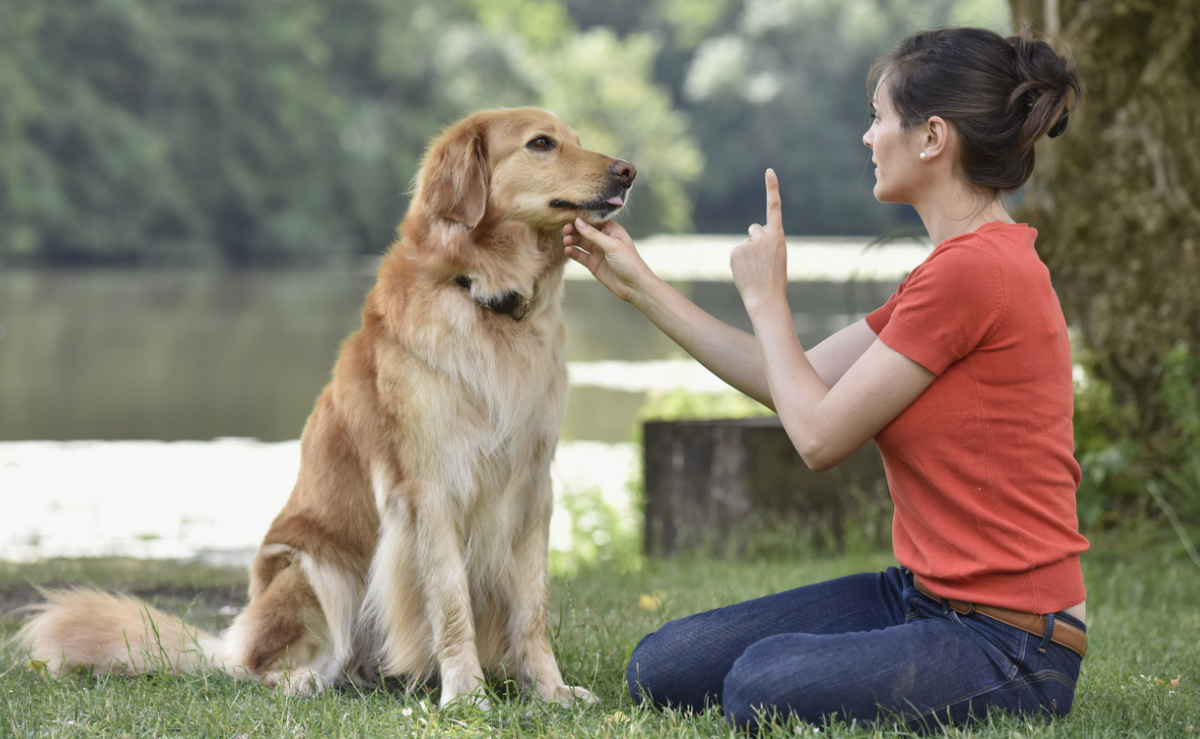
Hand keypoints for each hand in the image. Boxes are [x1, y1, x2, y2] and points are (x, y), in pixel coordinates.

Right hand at [563, 218, 651, 303]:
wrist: (634, 286)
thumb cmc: (629, 262)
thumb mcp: (612, 245)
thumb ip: (594, 234)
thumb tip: (578, 221)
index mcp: (612, 230)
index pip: (594, 219)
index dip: (582, 217)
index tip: (570, 215)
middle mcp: (604, 239)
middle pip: (585, 230)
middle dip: (574, 228)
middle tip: (566, 229)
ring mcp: (598, 251)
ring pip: (580, 242)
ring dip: (572, 240)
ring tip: (566, 241)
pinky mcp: (593, 263)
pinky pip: (580, 255)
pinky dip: (572, 252)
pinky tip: (568, 250)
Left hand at [730, 169, 787, 311]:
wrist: (765, 297)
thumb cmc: (775, 277)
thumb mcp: (778, 254)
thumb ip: (767, 240)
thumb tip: (751, 234)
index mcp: (778, 236)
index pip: (774, 207)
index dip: (772, 188)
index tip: (769, 171)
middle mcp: (762, 236)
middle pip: (754, 229)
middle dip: (756, 239)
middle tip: (762, 259)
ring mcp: (747, 243)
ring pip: (745, 242)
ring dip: (748, 253)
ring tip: (755, 269)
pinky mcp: (735, 252)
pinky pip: (736, 252)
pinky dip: (739, 261)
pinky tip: (746, 271)